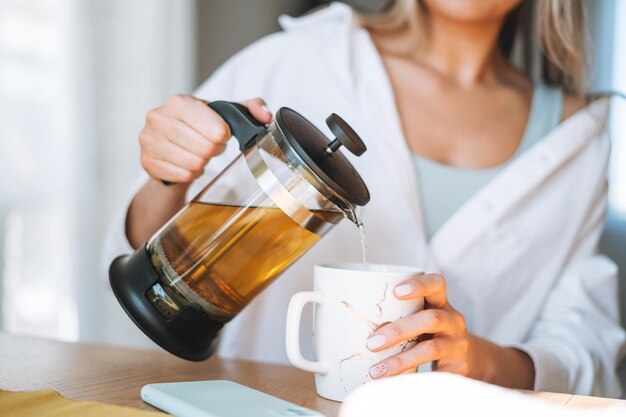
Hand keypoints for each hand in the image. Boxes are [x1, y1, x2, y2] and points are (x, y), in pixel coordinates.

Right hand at [139, 95, 271, 183]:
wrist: (169, 146)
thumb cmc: (200, 128)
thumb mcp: (225, 114)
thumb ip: (251, 108)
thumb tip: (266, 116)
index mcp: (179, 101)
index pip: (217, 130)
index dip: (223, 136)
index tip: (219, 134)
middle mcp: (158, 117)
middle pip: (206, 149)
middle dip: (213, 150)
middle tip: (208, 146)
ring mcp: (148, 140)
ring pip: (194, 164)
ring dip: (202, 162)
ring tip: (197, 153)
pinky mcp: (146, 161)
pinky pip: (183, 175)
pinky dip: (190, 173)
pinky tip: (186, 163)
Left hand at [366, 273, 472, 378]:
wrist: (469, 358)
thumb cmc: (432, 332)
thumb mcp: (422, 316)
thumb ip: (399, 313)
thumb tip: (352, 321)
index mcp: (441, 302)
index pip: (436, 284)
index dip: (418, 285)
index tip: (395, 292)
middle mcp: (453, 320)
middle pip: (430, 319)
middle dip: (398, 330)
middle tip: (372, 343)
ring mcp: (457, 344)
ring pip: (431, 349)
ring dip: (401, 361)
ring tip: (377, 371)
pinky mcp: (458, 368)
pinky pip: (436, 375)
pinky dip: (415, 380)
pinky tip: (396, 385)